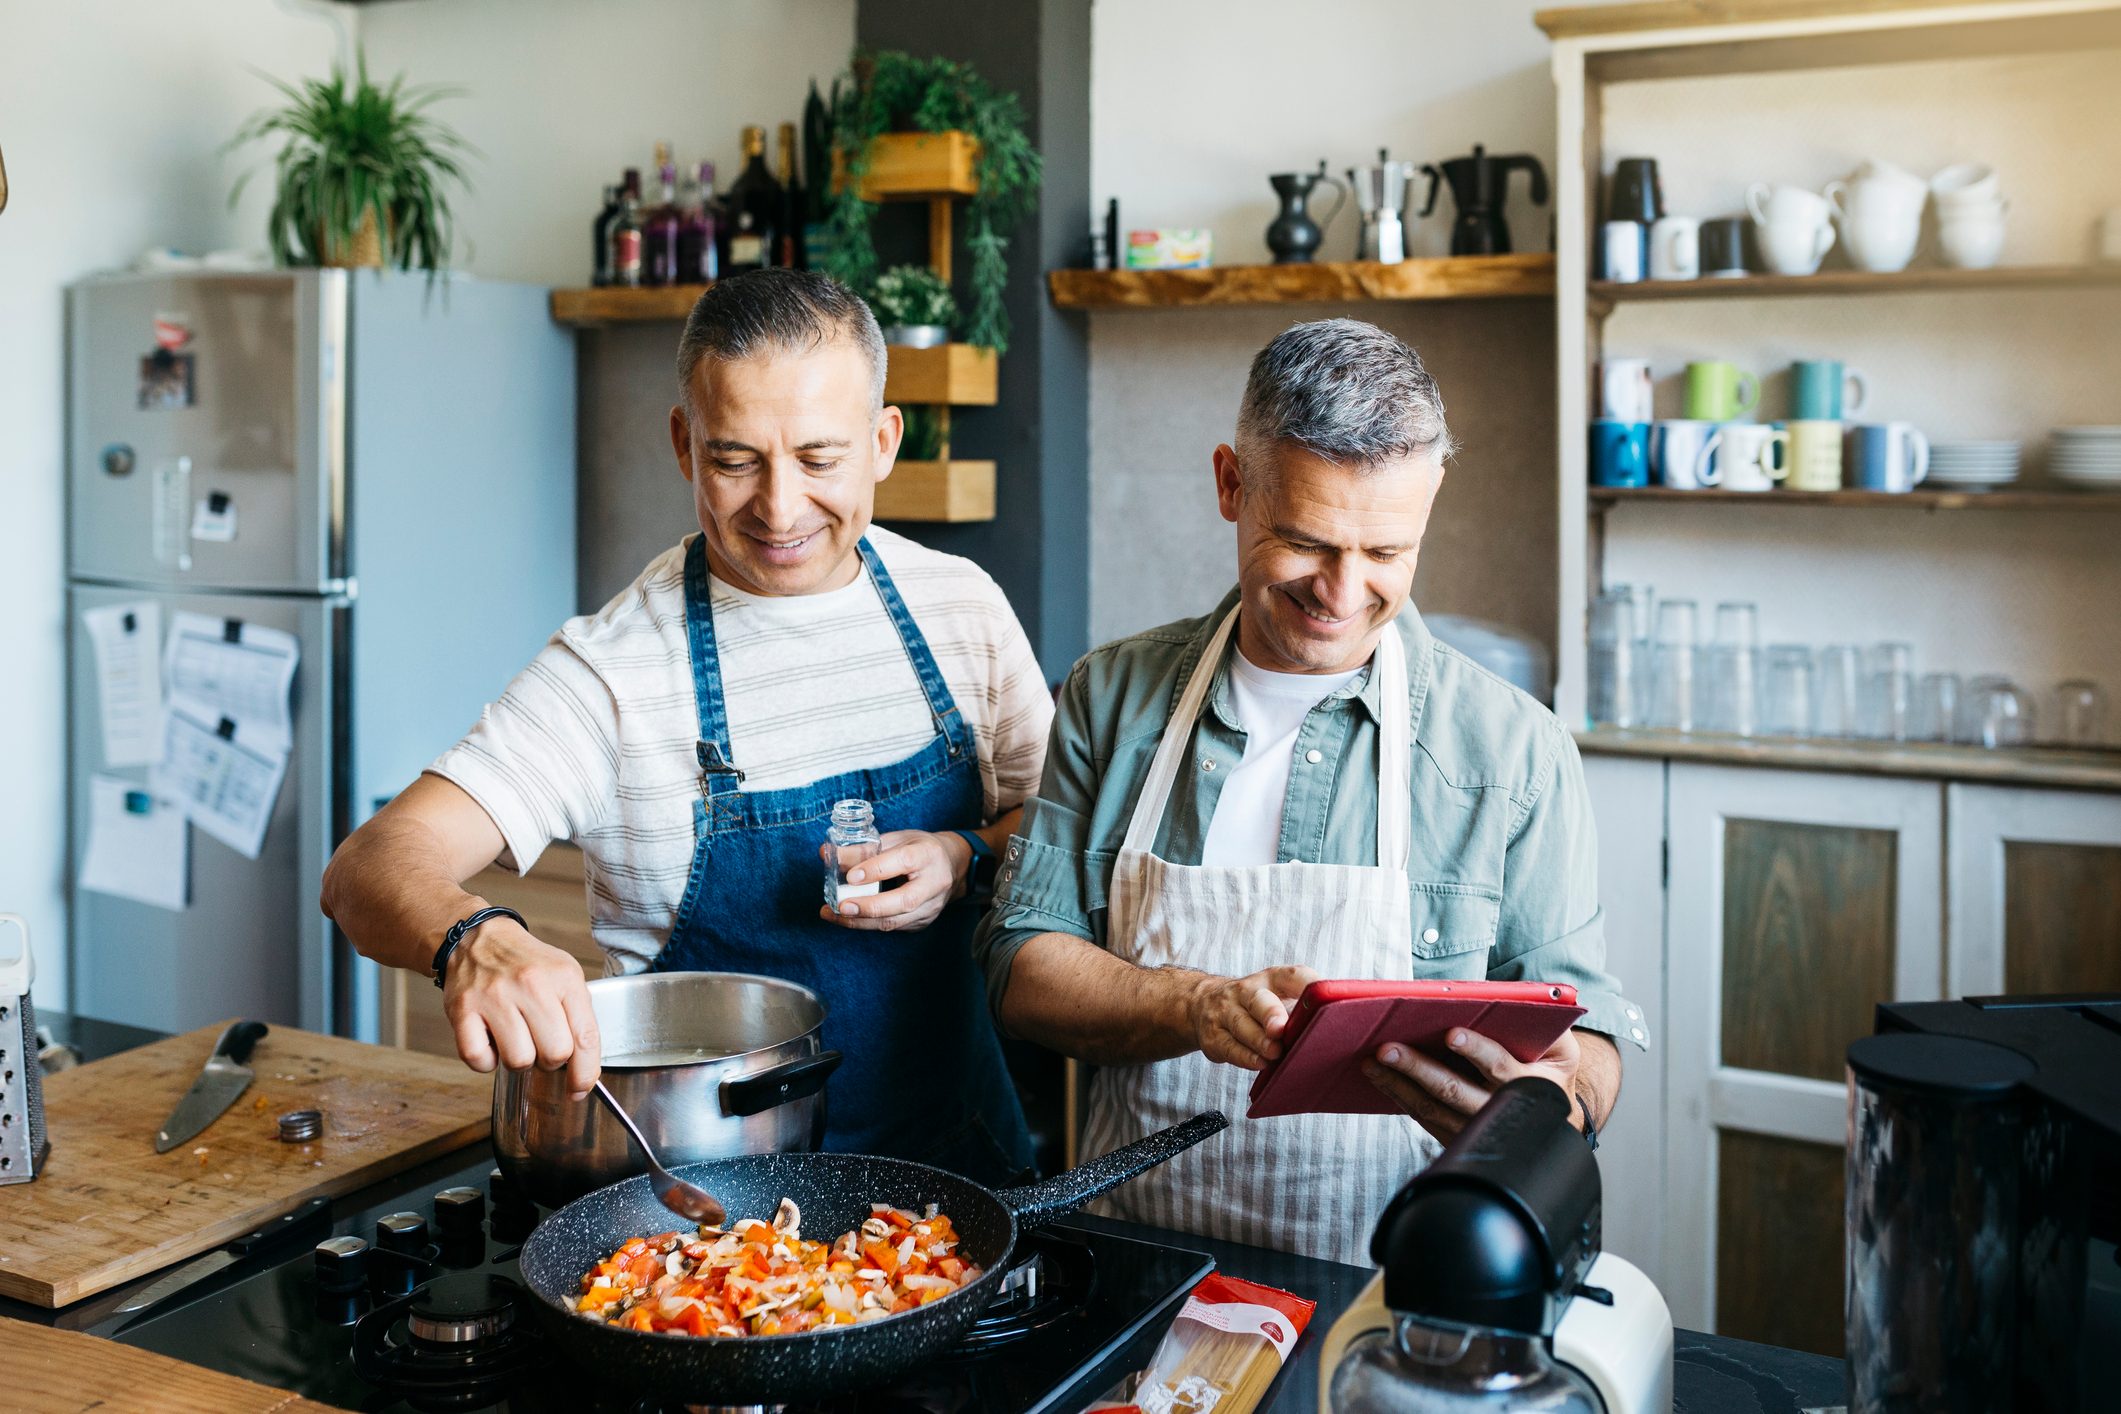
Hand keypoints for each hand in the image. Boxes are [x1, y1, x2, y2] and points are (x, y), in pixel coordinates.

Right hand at [442, 918, 600, 1099]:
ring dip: (517, 1059)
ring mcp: (494, 997)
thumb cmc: (526, 964)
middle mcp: (530, 984)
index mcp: (564, 977)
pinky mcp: (463, 1010)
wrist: (476, 938)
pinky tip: (490, 1039)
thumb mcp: (565, 978)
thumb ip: (579, 1020)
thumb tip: (583, 1076)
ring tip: (514, 1036)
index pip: (586, 1037)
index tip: (579, 1088)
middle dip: (550, 1060)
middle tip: (540, 1043)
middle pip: (554, 1054)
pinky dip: (485, 1060)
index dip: (586, 1073)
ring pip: (518, 1061)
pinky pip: (478, 1060)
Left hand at [817, 829, 971, 932]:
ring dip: (861, 921)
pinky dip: (867, 923)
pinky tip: (848, 918)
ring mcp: (931, 907)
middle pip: (903, 901)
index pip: (904, 862)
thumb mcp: (897, 839)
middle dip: (869, 907)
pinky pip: (893, 927)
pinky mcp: (922, 922)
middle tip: (840, 906)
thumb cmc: (920, 848)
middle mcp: (934, 883)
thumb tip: (826, 854)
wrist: (952, 866)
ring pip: (895, 921)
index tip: (851, 876)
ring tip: (833, 915)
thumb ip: (864, 848)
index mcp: (928, 854)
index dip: (877, 870)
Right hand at [1185, 965, 1318, 1069]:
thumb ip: (1303, 1008)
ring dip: (1259, 1040)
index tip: (1322, 997)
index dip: (1308, 985)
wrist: (1203, 1004)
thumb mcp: (1278, 996)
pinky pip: (1229, 1047)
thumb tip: (1339, 1025)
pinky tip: (1259, 1063)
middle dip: (1271, 1014)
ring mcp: (1226, 1012)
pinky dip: (1245, 1057)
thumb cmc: (1259, 1006)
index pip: (1293, 976)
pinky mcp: (1213, 1036)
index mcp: (1272, 979)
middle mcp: (1246, 991)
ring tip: (1274, 1053)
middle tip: (1281, 1029)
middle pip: (1259, 1000)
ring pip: (1241, 1024)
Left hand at [1364, 1025, 1582, 1144]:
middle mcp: (1499, 1113)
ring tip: (1371, 1062)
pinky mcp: (1455, 1138)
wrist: (1548, 1124)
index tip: (1451, 1034)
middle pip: (1455, 1092)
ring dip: (1398, 1085)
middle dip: (1419, 1070)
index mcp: (1530, 1088)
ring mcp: (1474, 1131)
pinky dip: (1399, 1098)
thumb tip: (1515, 1002)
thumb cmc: (1549, 1072)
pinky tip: (1378, 1077)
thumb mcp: (1561, 1049)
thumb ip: (1547, 1025)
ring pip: (1432, 1109)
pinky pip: (1423, 1118)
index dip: (1478, 1051)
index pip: (1501, 1068)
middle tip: (1388, 1049)